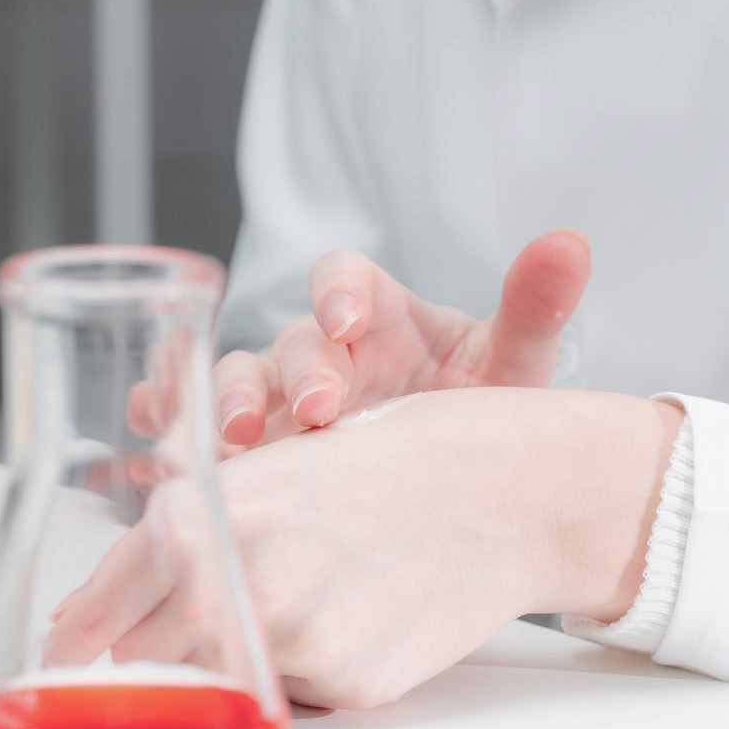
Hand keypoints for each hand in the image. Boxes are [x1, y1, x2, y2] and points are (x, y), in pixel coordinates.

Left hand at [48, 387, 682, 710]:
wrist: (505, 491)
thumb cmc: (394, 463)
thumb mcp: (272, 470)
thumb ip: (189, 528)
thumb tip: (108, 599)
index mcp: (211, 512)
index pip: (107, 598)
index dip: (77, 632)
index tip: (58, 653)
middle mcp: (243, 578)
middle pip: (148, 654)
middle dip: (152, 648)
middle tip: (181, 628)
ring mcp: (296, 638)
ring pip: (224, 677)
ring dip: (237, 656)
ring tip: (299, 599)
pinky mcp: (349, 686)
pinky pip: (296, 696)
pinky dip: (305, 670)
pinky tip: (347, 619)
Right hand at [209, 230, 592, 450]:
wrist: (467, 484)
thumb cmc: (480, 414)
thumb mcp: (513, 368)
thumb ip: (535, 309)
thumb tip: (569, 243)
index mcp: (378, 316)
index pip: (344, 279)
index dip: (338, 291)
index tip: (348, 317)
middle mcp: (320, 353)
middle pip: (287, 342)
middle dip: (294, 372)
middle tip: (317, 409)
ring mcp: (281, 406)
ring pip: (233, 388)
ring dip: (225, 407)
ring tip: (233, 444)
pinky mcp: (254, 457)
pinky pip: (200, 440)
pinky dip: (172, 444)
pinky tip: (159, 464)